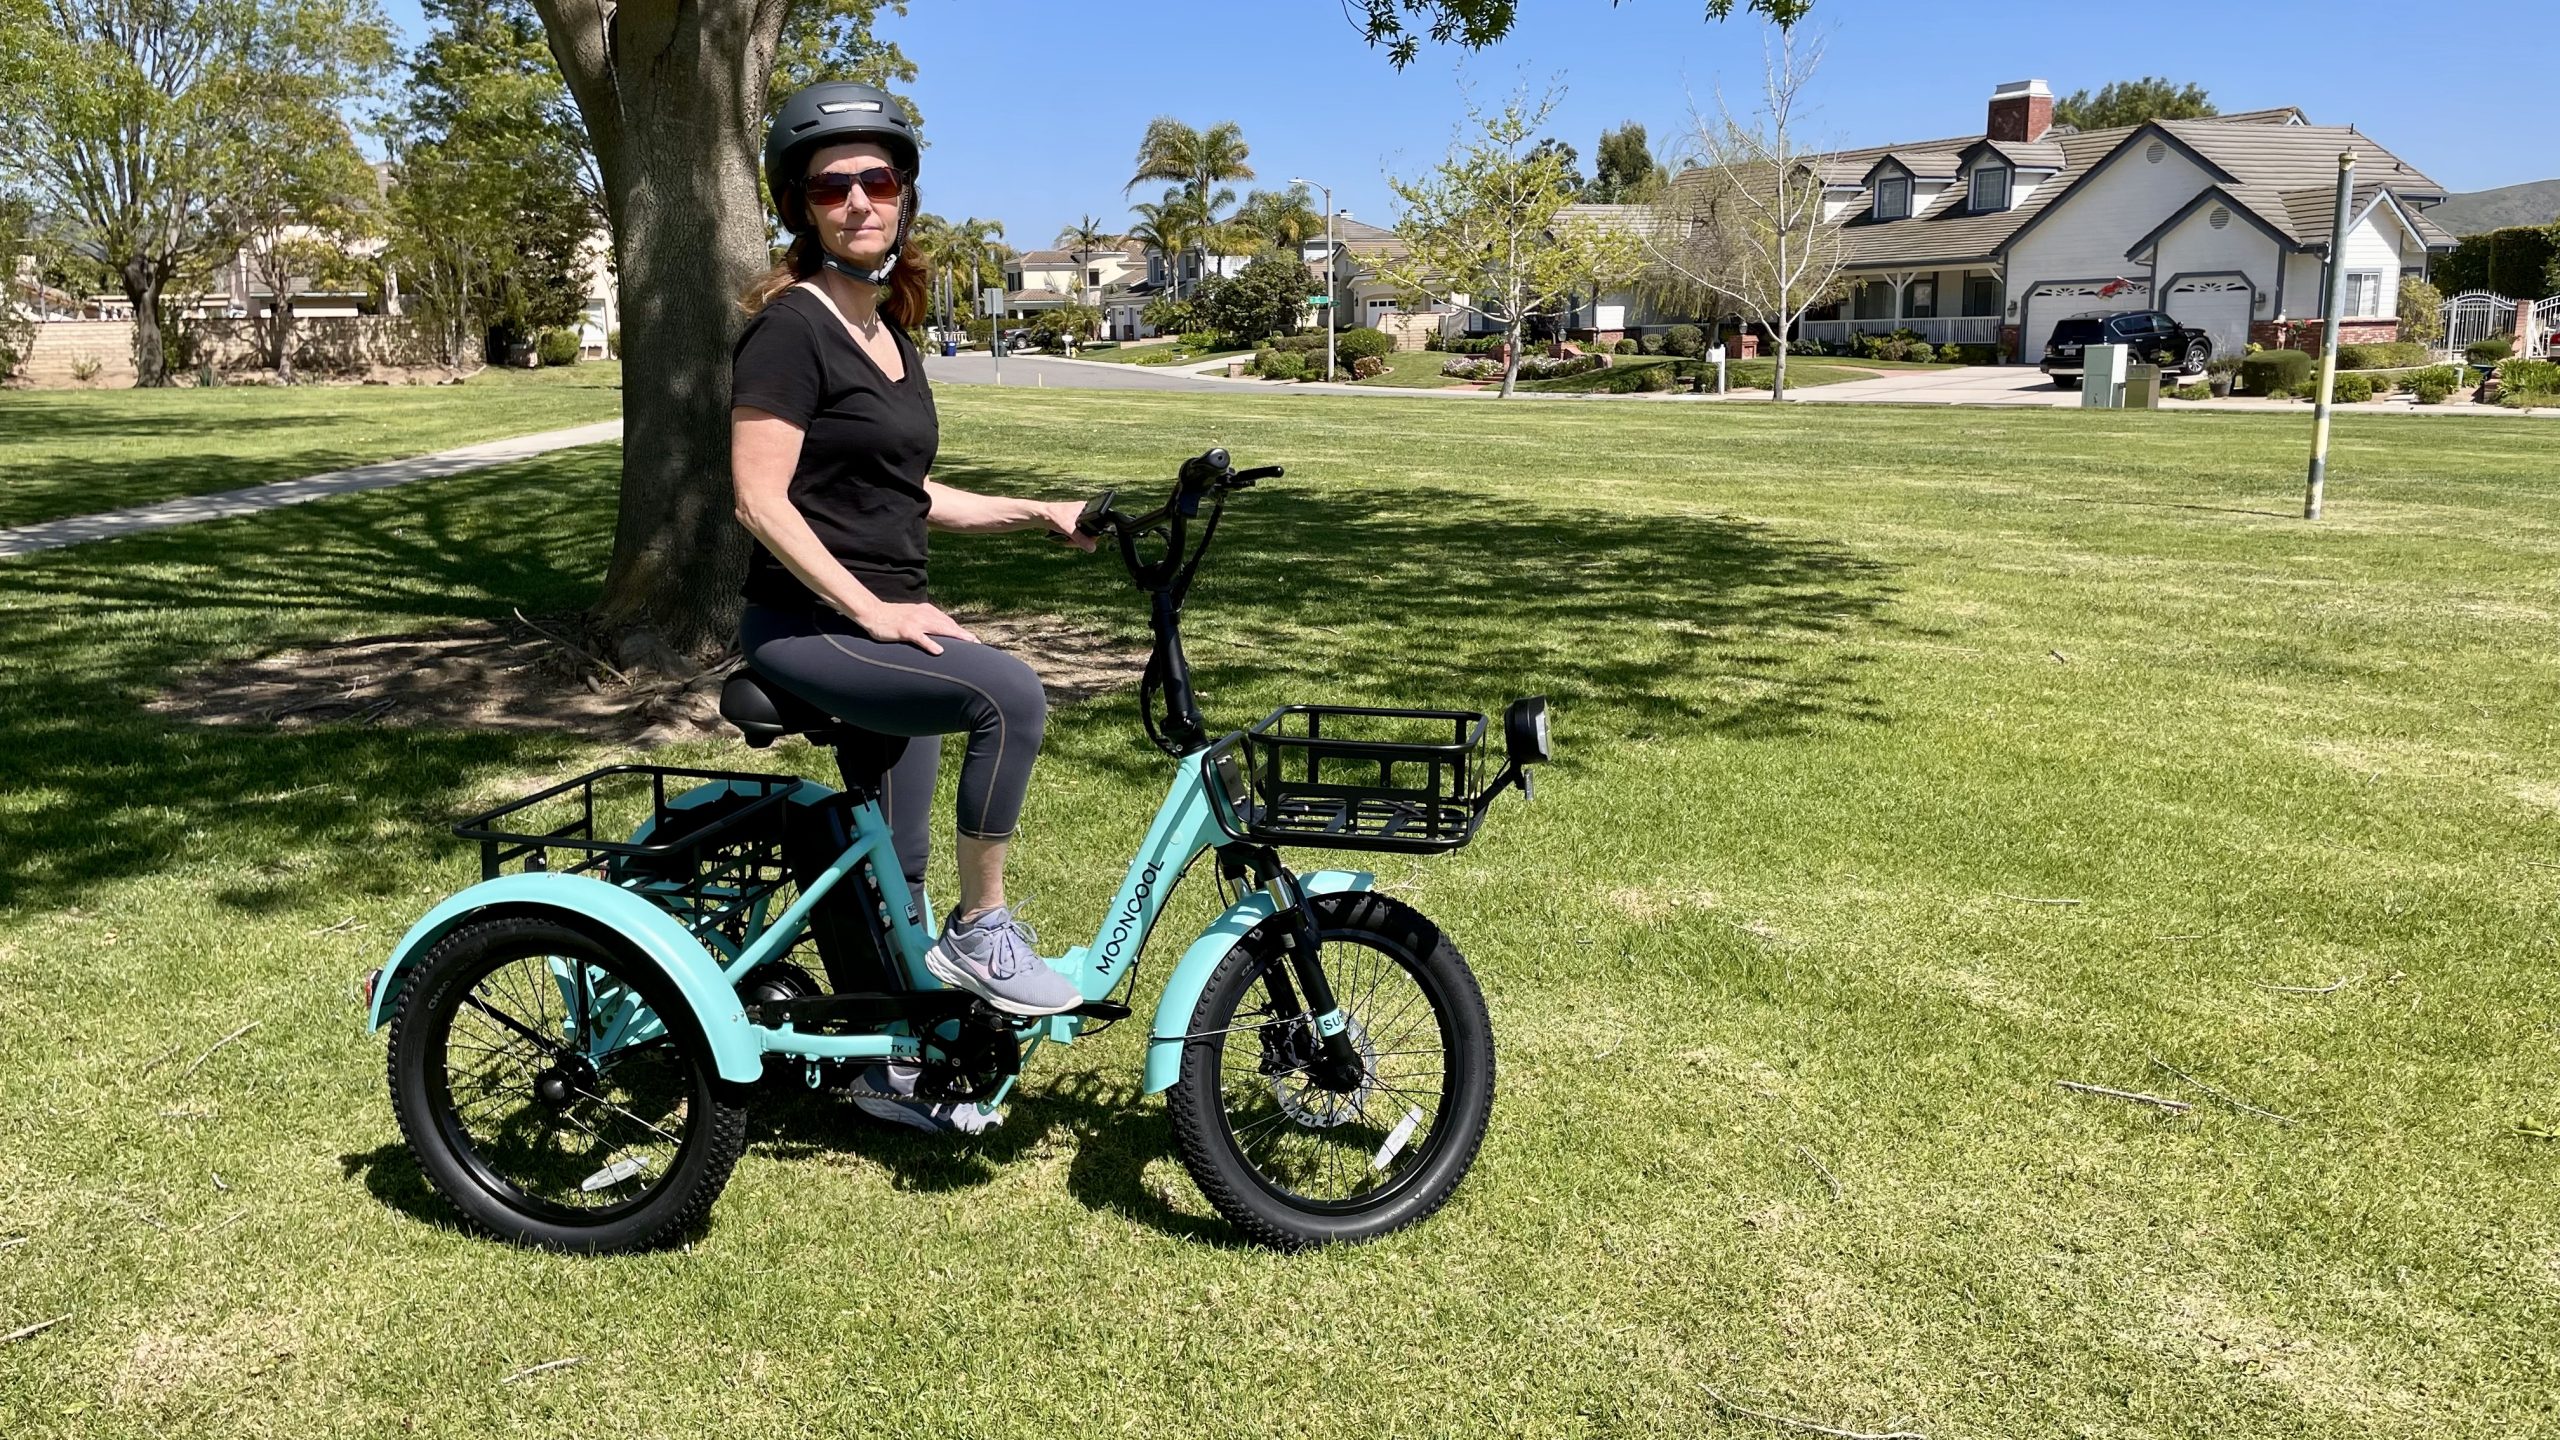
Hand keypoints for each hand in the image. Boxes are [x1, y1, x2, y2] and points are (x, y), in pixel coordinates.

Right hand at [849, 600, 978, 655]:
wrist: (873, 613)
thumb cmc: (892, 617)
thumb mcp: (913, 616)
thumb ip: (926, 622)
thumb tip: (938, 632)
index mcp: (927, 611)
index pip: (947, 622)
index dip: (960, 631)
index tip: (973, 639)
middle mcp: (924, 614)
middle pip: (948, 625)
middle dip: (964, 634)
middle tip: (977, 643)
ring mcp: (915, 622)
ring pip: (939, 629)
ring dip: (955, 636)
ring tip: (968, 643)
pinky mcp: (905, 630)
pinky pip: (920, 638)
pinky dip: (930, 644)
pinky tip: (940, 651)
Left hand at [1038, 498, 1098, 551]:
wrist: (1039, 515)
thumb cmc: (1053, 515)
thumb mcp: (1068, 529)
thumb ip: (1081, 539)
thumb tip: (1092, 548)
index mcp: (1087, 508)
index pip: (1098, 524)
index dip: (1093, 536)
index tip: (1085, 542)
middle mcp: (1084, 511)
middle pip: (1090, 531)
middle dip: (1081, 540)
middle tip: (1073, 542)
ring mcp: (1078, 518)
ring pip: (1083, 534)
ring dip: (1076, 540)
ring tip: (1068, 541)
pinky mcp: (1072, 523)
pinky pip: (1077, 534)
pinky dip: (1072, 538)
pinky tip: (1066, 539)